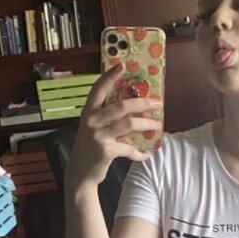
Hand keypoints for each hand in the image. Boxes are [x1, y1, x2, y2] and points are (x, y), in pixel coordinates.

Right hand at [67, 64, 162, 187]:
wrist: (80, 173)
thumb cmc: (90, 148)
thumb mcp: (93, 129)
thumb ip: (106, 118)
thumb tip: (133, 109)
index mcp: (88, 112)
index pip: (98, 89)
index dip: (109, 76)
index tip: (122, 64)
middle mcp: (92, 121)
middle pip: (122, 106)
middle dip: (143, 103)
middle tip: (158, 103)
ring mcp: (98, 136)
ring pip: (129, 124)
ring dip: (147, 124)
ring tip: (158, 125)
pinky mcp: (106, 151)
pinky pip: (128, 148)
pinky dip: (138, 153)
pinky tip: (145, 155)